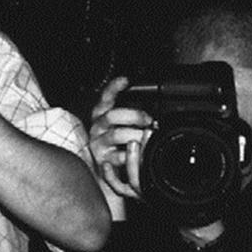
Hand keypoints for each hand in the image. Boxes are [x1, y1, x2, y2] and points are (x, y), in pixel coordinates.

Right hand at [87, 75, 151, 201]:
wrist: (103, 171)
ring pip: (116, 135)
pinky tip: (139, 155)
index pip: (105, 97)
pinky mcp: (103, 160)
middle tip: (148, 120)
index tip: (125, 80)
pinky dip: (131, 157)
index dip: (114, 88)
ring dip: (136, 136)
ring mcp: (99, 144)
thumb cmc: (115, 146)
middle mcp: (98, 128)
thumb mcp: (120, 128)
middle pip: (111, 115)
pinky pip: (119, 157)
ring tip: (148, 138)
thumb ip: (131, 118)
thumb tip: (153, 116)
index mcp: (102, 116)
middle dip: (134, 115)